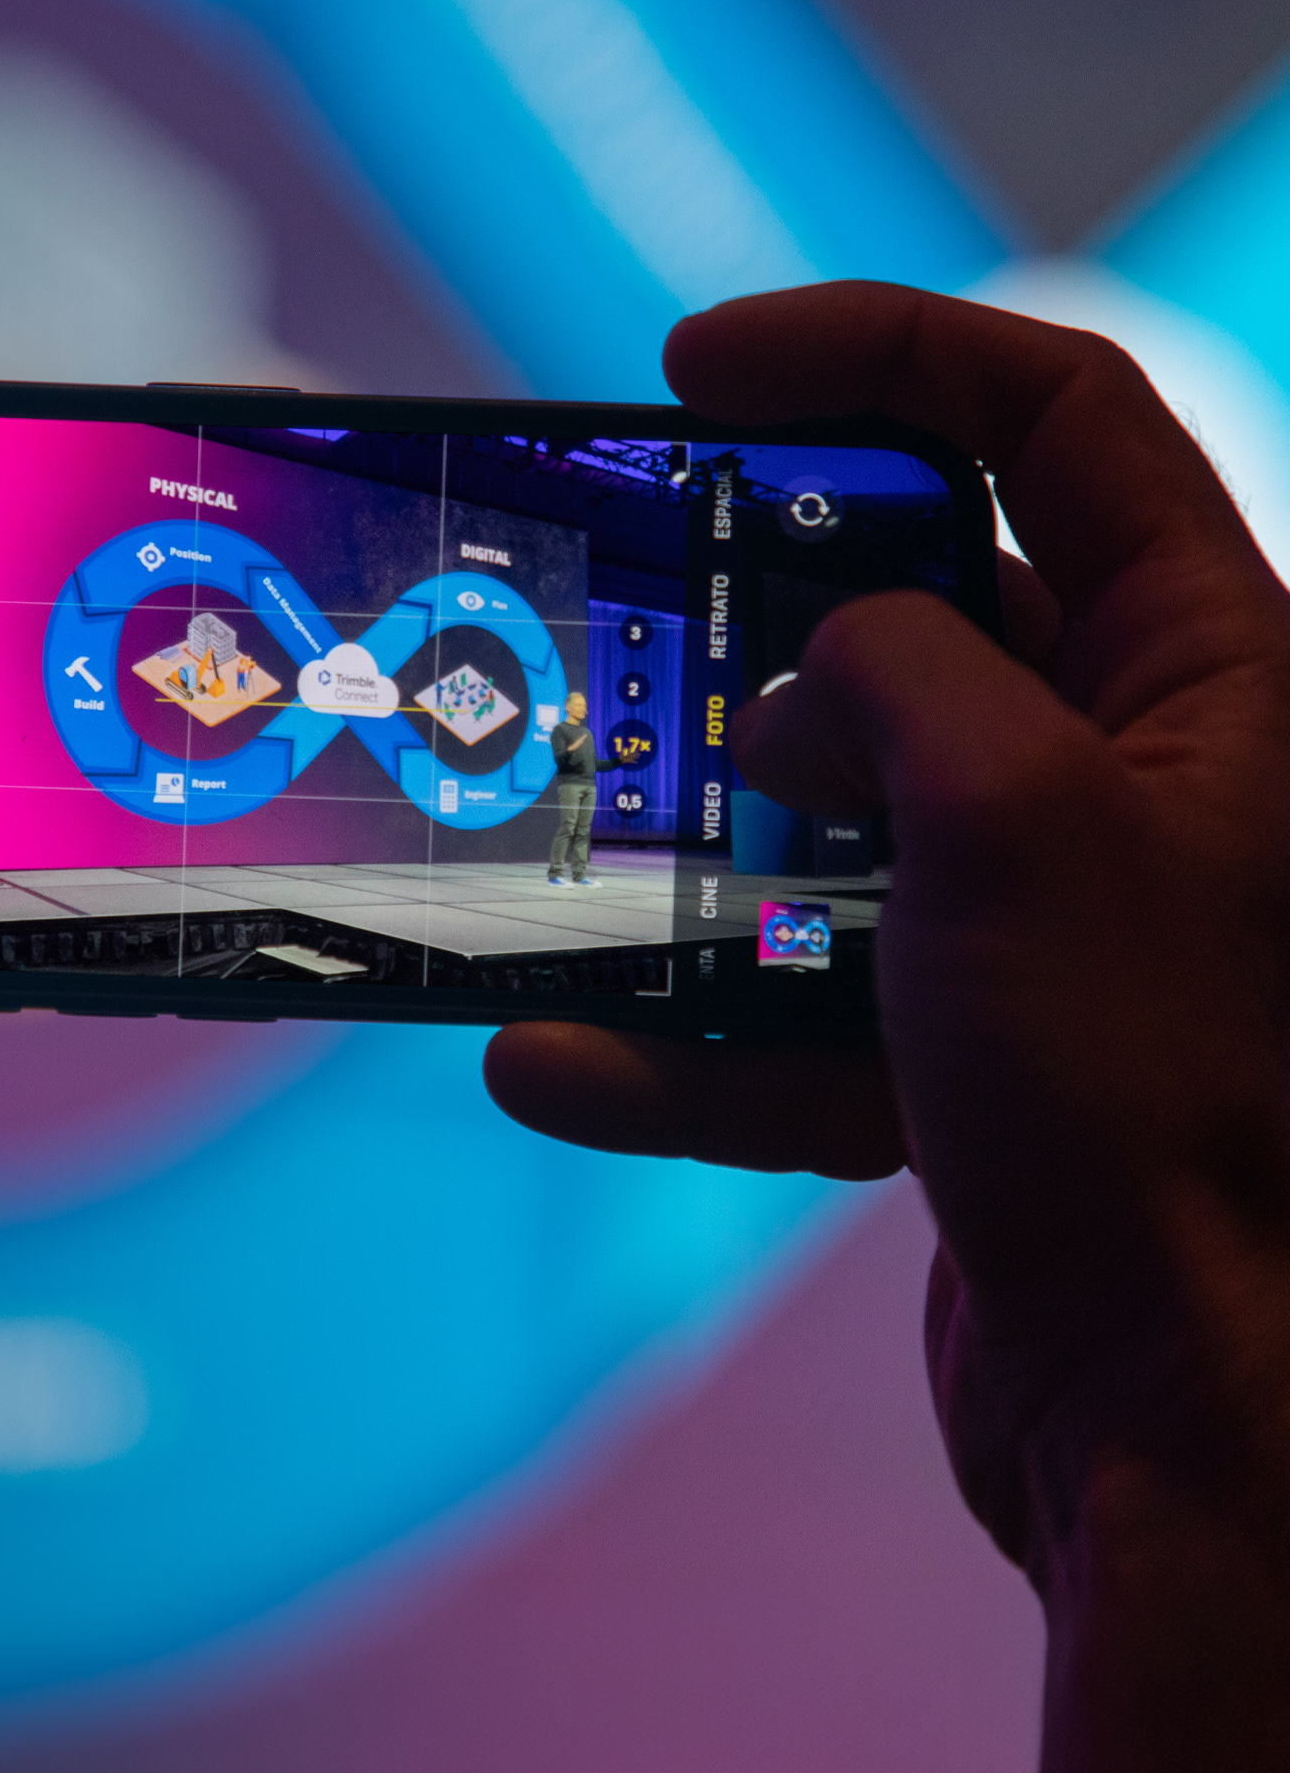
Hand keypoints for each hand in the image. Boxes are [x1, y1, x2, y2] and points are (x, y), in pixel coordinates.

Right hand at [486, 285, 1289, 1772]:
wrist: (1199, 1418)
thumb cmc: (1157, 1097)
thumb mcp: (1014, 818)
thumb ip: (896, 678)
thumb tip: (814, 679)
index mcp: (1220, 669)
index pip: (1057, 417)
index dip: (875, 354)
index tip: (694, 370)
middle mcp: (1150, 778)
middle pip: (926, 617)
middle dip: (750, 626)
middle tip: (610, 622)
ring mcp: (1061, 927)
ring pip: (835, 829)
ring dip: (687, 854)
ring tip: (553, 861)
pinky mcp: (982, 1065)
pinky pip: (802, 1015)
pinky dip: (685, 1044)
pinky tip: (557, 1065)